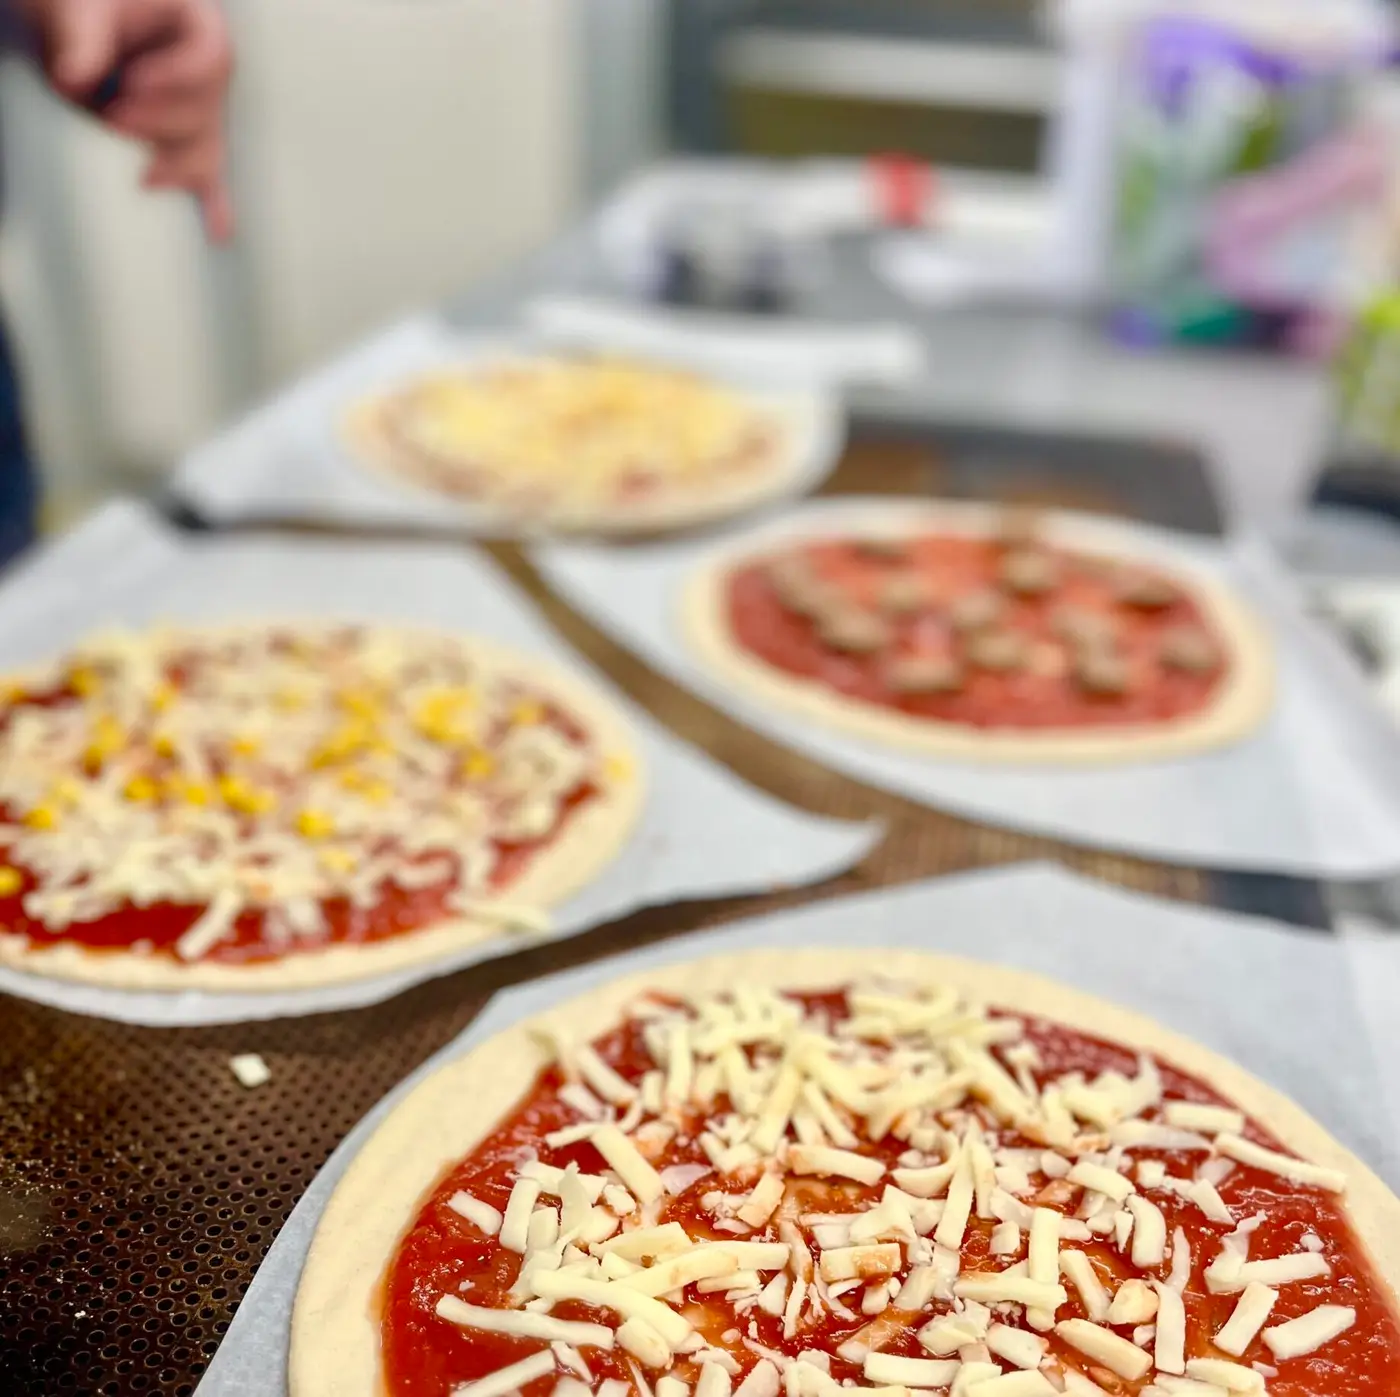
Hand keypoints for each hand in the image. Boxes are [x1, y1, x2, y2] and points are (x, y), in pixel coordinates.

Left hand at [27, 0, 234, 241]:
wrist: (82, 23)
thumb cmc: (93, 6)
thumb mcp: (88, 7)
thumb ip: (86, 37)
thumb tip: (75, 79)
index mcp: (201, 28)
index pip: (212, 58)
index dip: (176, 76)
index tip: (132, 82)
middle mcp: (207, 76)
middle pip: (206, 111)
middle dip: (161, 123)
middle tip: (115, 117)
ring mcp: (200, 113)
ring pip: (204, 150)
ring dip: (176, 167)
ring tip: (144, 178)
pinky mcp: (184, 142)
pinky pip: (208, 177)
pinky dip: (214, 205)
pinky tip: (220, 232)